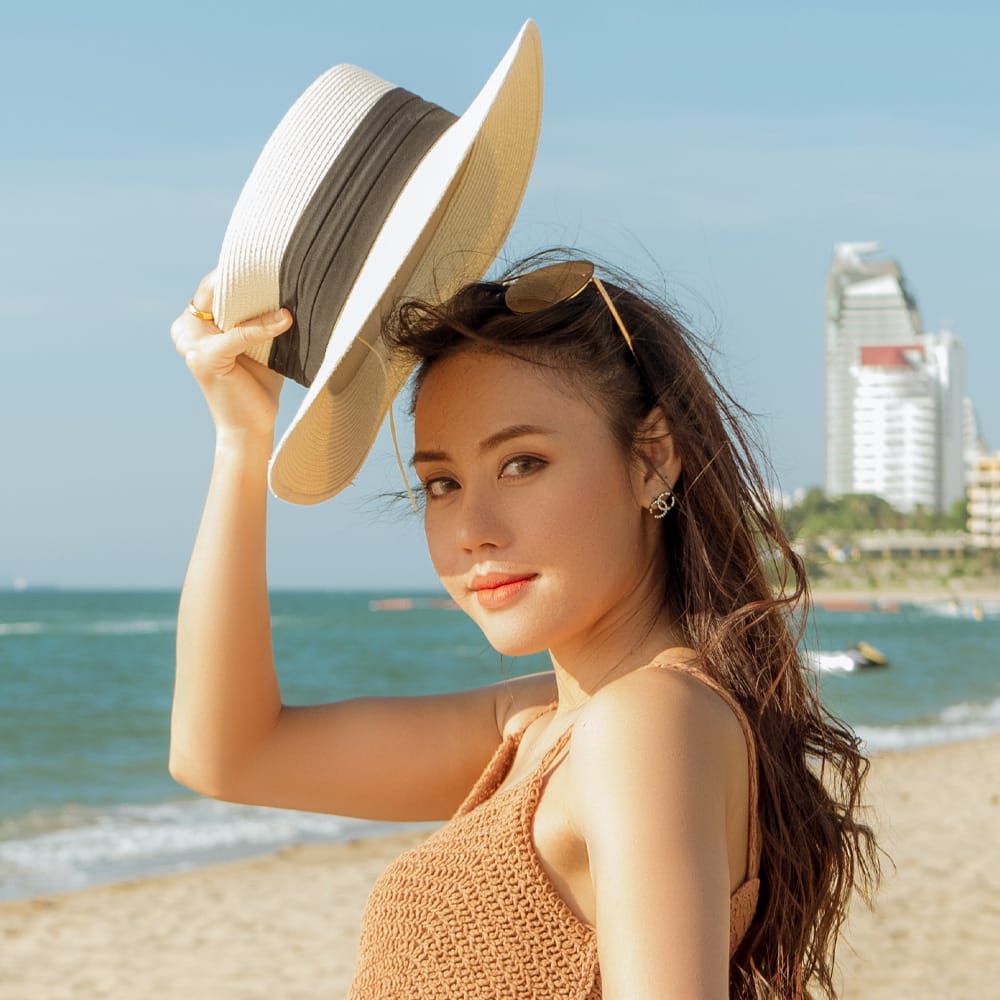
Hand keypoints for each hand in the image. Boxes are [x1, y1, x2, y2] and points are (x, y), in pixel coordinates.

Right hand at [170, 270, 292, 439]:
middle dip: (250, 276)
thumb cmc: (258, 385)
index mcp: (196, 322)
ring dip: (259, 297)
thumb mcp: (260, 343)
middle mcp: (187, 329)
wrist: (251, 427)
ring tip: (287, 284)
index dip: (243, 270)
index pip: (218, 284)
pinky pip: (239, 334)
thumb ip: (260, 316)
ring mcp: (192, 343)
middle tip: (282, 262)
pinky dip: (263, 327)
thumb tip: (288, 282)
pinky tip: (285, 321)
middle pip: (218, 289)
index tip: (272, 255)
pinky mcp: (205, 357)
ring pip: (229, 308)